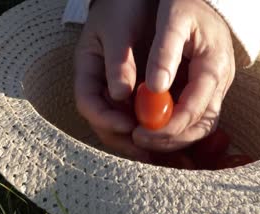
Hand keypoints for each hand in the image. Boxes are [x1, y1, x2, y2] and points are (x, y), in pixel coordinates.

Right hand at [74, 0, 155, 159]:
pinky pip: (142, 118)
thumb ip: (118, 62)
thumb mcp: (118, 29)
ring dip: (142, 142)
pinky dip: (155, 131)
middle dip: (126, 141)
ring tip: (164, 153)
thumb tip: (120, 95)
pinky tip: (172, 138)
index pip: (88, 103)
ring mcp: (117, 92)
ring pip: (124, 126)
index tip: (128, 126)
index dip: (105, 119)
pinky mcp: (137, 94)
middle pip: (105, 123)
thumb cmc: (123, 7)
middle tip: (149, 152)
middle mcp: (100, 86)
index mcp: (87, 70)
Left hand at [132, 0, 235, 151]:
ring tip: (143, 137)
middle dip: (171, 139)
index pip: (196, 109)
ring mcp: (215, 88)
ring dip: (173, 138)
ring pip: (200, 126)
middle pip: (202, 125)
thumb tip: (155, 89)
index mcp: (214, 66)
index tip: (142, 132)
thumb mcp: (173, 19)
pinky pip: (194, 118)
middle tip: (140, 139)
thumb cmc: (187, 3)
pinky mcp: (206, 89)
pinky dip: (175, 128)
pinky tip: (152, 128)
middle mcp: (220, 82)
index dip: (170, 127)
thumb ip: (164, 53)